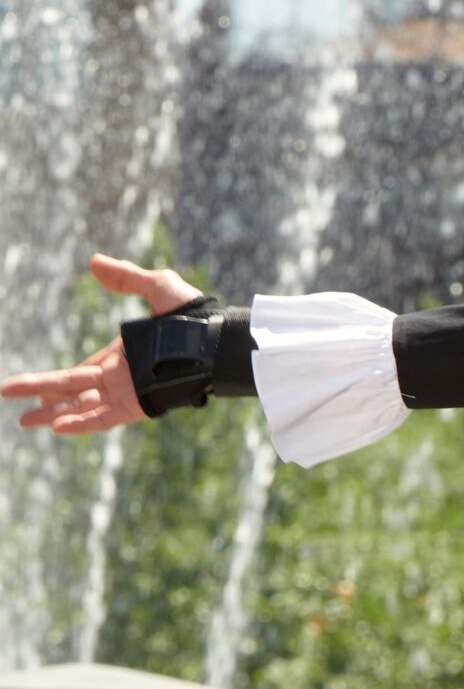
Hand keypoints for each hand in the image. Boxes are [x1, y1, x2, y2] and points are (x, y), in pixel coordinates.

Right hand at [1, 253, 203, 436]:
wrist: (218, 339)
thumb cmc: (196, 314)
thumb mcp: (155, 286)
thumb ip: (125, 278)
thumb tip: (94, 262)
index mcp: (122, 356)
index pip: (80, 371)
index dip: (54, 380)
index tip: (30, 388)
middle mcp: (121, 377)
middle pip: (71, 389)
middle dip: (40, 394)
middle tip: (9, 397)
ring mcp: (129, 392)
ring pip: (82, 406)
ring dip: (54, 413)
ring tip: (25, 420)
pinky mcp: (139, 404)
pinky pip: (105, 417)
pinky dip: (82, 422)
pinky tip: (58, 427)